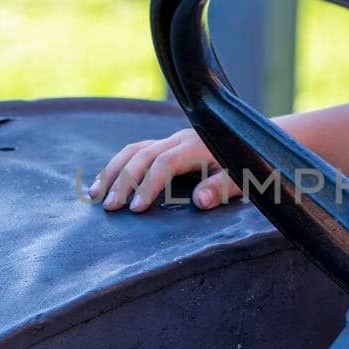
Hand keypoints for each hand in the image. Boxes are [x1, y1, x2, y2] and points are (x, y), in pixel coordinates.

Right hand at [88, 127, 241, 212]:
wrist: (253, 142)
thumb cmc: (248, 165)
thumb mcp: (242, 178)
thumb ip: (222, 188)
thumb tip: (199, 202)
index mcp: (196, 146)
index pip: (164, 163)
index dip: (149, 185)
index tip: (136, 209)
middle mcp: (178, 139)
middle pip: (142, 155)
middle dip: (122, 180)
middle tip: (109, 207)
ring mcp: (169, 140)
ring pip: (133, 150)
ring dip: (112, 171)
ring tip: (95, 195)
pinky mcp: (165, 145)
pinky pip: (135, 151)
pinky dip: (117, 166)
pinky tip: (102, 182)